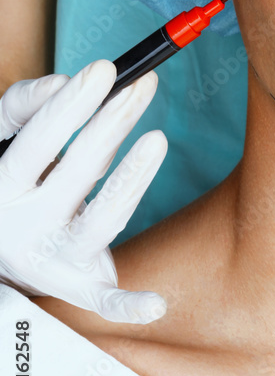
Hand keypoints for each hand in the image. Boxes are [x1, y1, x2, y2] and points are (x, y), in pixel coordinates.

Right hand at [0, 61, 167, 322]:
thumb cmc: (10, 177)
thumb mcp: (0, 140)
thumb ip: (22, 106)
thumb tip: (62, 82)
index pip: (35, 143)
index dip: (70, 106)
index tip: (105, 69)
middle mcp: (20, 227)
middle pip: (74, 175)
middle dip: (110, 126)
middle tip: (142, 86)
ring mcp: (49, 260)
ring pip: (100, 223)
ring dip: (131, 181)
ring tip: (157, 138)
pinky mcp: (75, 285)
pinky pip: (102, 301)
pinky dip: (126, 306)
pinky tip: (157, 306)